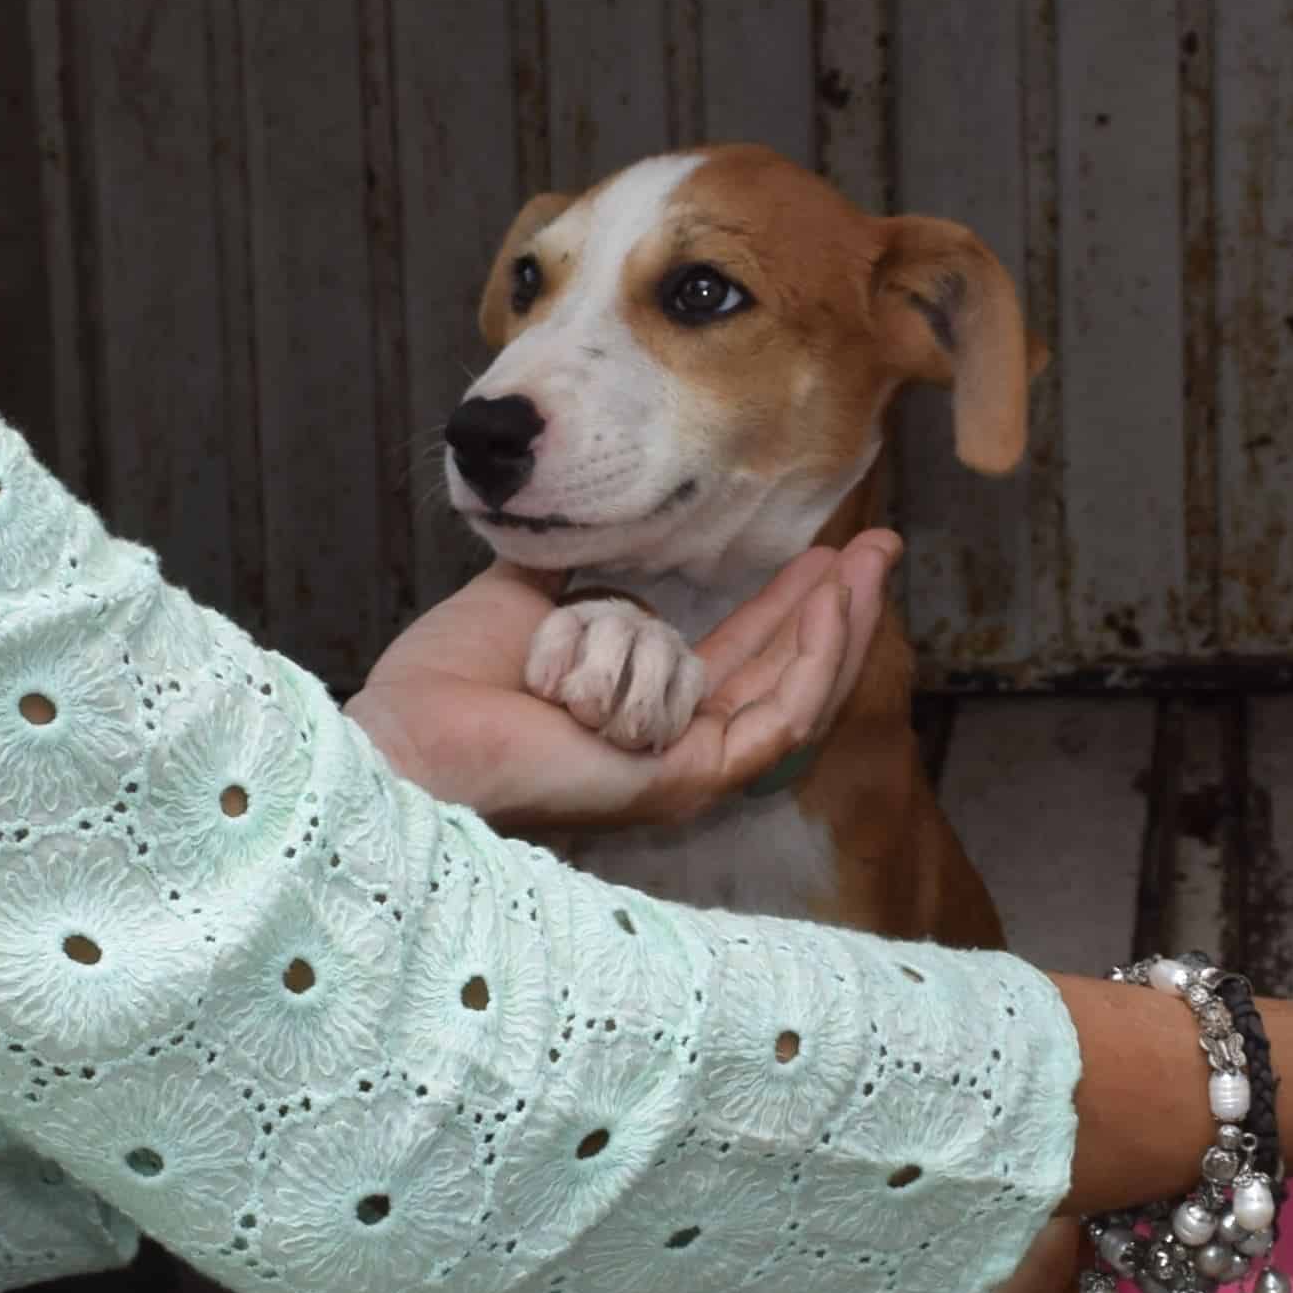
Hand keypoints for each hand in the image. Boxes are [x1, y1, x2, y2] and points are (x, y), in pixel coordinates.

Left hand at [347, 541, 896, 832]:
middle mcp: (674, 745)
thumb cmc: (453, 680)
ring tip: (867, 567)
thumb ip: (585, 568)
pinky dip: (809, 662)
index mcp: (643, 709)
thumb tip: (606, 512)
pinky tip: (828, 607)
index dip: (789, 604)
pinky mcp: (684, 780)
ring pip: (796, 702)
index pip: (740, 657)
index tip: (827, 549)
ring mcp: (685, 769)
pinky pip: (773, 722)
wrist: (412, 727)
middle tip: (879, 548)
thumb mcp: (536, 595)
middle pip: (784, 679)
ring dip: (838, 629)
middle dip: (837, 610)